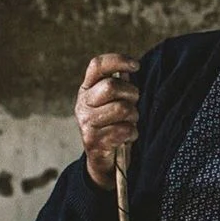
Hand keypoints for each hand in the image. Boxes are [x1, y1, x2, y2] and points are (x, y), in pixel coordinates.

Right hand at [75, 54, 139, 189]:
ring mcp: (86, 122)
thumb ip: (119, 84)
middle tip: (132, 105)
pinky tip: (126, 137)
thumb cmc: (113, 125)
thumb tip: (128, 68)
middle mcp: (82, 103)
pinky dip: (132, 134)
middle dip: (131, 95)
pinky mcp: (93, 140)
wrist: (102, 160)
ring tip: (129, 123)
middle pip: (112, 87)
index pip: (97, 65)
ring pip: (122, 109)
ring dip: (133, 117)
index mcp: (87, 89)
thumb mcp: (113, 102)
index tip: (136, 66)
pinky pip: (124, 130)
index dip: (118, 60)